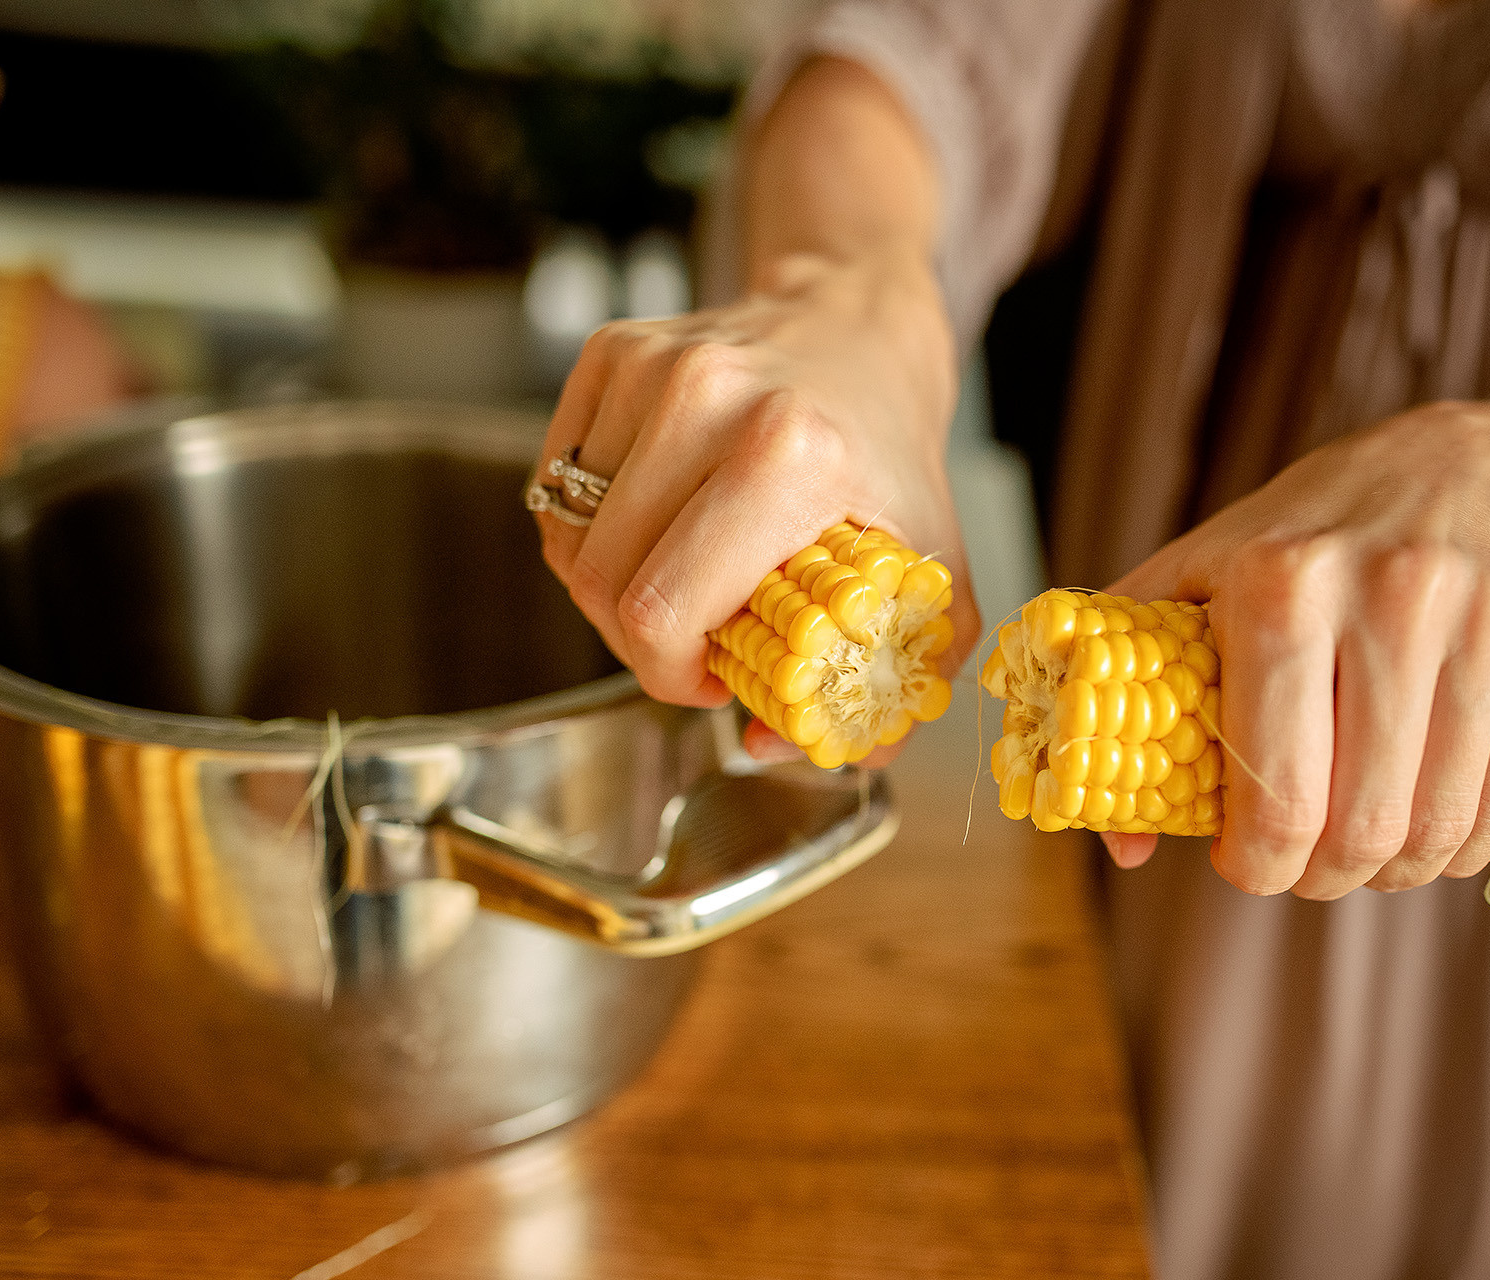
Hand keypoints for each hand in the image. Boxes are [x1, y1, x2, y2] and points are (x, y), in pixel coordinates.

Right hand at [533, 250, 978, 759]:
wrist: (860, 326)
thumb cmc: (888, 454)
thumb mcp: (931, 575)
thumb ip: (886, 682)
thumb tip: (770, 743)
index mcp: (789, 455)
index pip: (660, 610)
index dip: (670, 671)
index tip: (713, 673)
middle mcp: (709, 397)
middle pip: (601, 580)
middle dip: (641, 640)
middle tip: (696, 639)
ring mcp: (651, 365)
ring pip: (569, 535)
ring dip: (613, 585)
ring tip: (678, 581)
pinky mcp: (612, 350)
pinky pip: (558, 482)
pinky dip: (593, 527)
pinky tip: (653, 526)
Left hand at [1104, 402, 1489, 897]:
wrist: (1457, 470)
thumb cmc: (1302, 539)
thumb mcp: (1195, 581)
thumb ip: (1124, 692)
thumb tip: (1123, 846)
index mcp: (1283, 583)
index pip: (1277, 793)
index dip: (1256, 863)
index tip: (1245, 862)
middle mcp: (1391, 595)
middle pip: (1362, 827)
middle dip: (1321, 877)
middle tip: (1303, 869)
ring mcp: (1485, 621)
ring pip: (1437, 828)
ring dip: (1391, 871)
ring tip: (1361, 853)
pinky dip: (1458, 847)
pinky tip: (1425, 830)